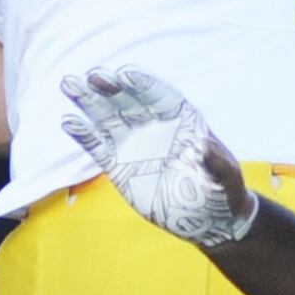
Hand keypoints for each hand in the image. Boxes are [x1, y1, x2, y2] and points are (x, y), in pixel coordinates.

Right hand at [61, 65, 256, 248]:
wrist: (208, 220)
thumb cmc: (223, 193)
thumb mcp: (225, 178)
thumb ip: (216, 162)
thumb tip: (203, 146)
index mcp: (182, 121)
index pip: (158, 96)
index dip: (142, 84)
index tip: (124, 75)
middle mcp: (154, 126)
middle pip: (128, 100)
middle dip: (110, 87)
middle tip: (92, 75)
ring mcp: (135, 144)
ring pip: (107, 117)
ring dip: (88, 101)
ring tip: (69, 84)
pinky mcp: (119, 167)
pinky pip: (98, 146)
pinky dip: (83, 134)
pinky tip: (69, 121)